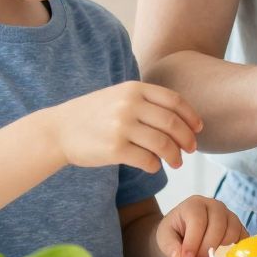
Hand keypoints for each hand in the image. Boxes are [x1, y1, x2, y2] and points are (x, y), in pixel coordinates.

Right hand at [48, 81, 201, 173]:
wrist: (57, 130)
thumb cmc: (92, 115)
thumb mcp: (119, 96)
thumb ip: (146, 101)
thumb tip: (182, 118)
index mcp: (134, 89)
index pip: (174, 100)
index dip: (191, 116)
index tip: (198, 129)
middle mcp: (129, 105)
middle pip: (172, 123)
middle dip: (187, 139)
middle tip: (191, 149)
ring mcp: (121, 127)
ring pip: (163, 144)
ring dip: (175, 156)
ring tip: (176, 163)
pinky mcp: (114, 149)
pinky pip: (147, 160)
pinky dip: (155, 165)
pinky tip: (153, 167)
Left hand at [155, 196, 245, 256]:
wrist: (184, 232)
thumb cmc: (175, 232)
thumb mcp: (164, 238)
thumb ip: (170, 246)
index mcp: (194, 204)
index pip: (198, 220)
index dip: (193, 241)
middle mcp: (214, 205)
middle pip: (218, 225)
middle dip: (207, 247)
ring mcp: (229, 214)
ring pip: (232, 230)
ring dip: (220, 249)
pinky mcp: (238, 226)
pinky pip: (243, 237)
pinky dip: (235, 248)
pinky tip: (222, 256)